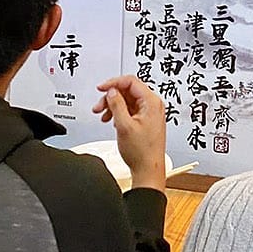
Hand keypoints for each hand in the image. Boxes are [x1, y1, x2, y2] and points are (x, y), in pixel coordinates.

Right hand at [94, 75, 166, 190]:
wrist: (148, 169)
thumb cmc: (142, 152)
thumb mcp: (124, 126)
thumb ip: (117, 105)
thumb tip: (112, 92)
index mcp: (151, 102)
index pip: (131, 81)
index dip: (114, 83)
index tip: (102, 88)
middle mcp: (153, 105)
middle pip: (128, 90)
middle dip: (111, 97)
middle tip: (99, 106)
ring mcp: (149, 113)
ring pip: (127, 100)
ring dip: (113, 105)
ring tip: (103, 115)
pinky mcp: (145, 120)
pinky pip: (130, 109)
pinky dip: (119, 112)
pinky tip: (112, 120)